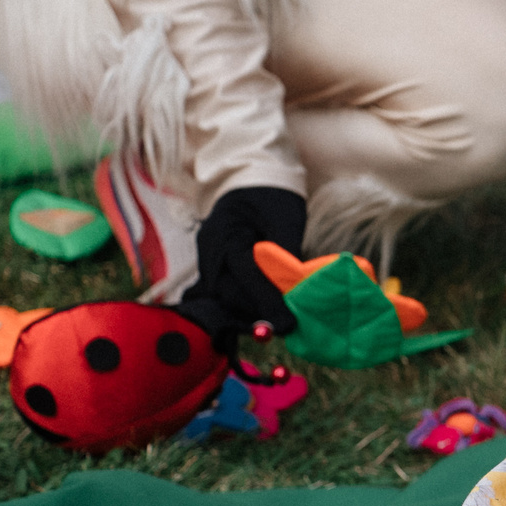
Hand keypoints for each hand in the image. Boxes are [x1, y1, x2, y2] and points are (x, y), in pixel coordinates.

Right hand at [178, 184, 304, 350]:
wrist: (252, 180)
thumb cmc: (272, 195)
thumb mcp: (286, 219)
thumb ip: (287, 253)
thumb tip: (295, 288)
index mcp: (226, 232)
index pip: (245, 274)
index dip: (266, 301)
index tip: (288, 324)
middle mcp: (211, 248)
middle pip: (229, 292)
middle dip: (257, 311)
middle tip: (288, 325)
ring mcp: (209, 258)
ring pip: (226, 296)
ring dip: (252, 310)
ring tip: (282, 320)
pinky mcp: (216, 266)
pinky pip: (227, 290)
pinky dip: (247, 302)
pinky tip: (268, 309)